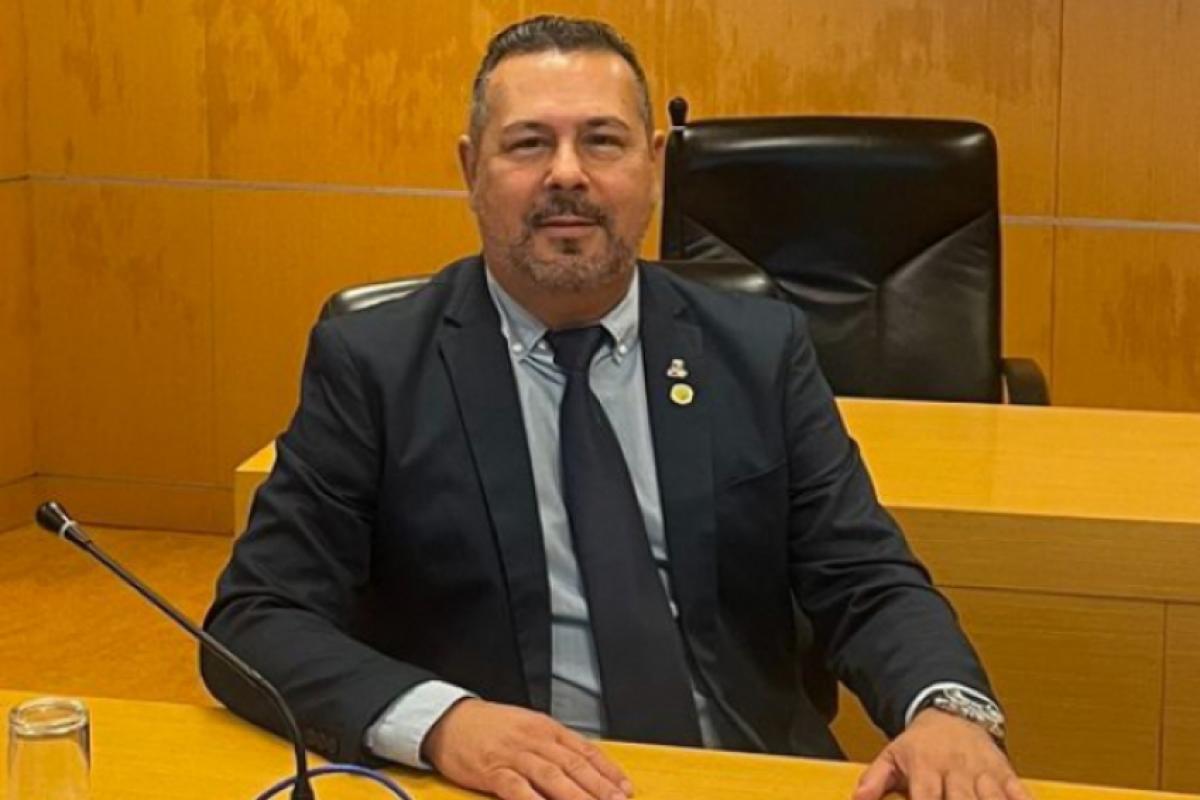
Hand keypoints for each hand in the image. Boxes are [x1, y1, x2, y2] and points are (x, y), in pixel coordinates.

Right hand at [422, 698, 634, 799]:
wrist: (450, 719)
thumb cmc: (489, 726)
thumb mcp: (528, 726)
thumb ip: (554, 745)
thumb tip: (582, 765)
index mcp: (547, 728)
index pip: (585, 750)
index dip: (608, 771)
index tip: (624, 788)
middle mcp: (535, 740)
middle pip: (574, 765)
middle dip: (600, 787)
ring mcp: (514, 755)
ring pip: (552, 776)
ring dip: (576, 795)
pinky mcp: (493, 770)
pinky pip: (516, 787)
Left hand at [853, 709, 1030, 799]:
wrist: (952, 713)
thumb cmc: (920, 745)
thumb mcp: (892, 756)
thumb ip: (874, 780)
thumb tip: (857, 798)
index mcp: (926, 766)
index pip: (926, 798)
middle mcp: (956, 769)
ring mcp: (983, 771)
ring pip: (992, 798)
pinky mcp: (1005, 772)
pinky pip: (1019, 792)